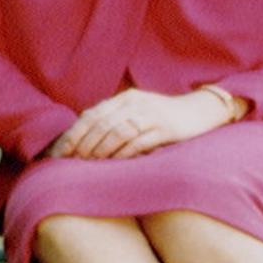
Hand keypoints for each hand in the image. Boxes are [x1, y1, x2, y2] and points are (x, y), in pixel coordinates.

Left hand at [46, 87, 234, 160]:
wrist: (200, 111)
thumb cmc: (163, 116)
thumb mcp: (137, 112)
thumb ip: (114, 120)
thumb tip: (84, 140)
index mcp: (124, 98)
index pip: (92, 115)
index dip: (74, 134)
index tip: (61, 152)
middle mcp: (135, 103)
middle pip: (101, 123)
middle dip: (83, 144)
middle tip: (72, 161)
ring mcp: (151, 114)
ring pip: (118, 132)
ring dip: (101, 149)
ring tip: (89, 163)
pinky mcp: (166, 128)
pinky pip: (139, 141)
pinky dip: (123, 153)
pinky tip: (114, 163)